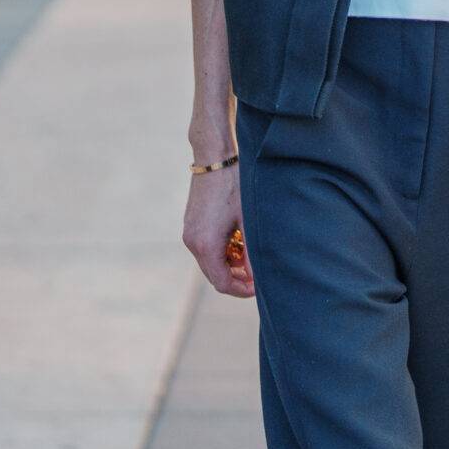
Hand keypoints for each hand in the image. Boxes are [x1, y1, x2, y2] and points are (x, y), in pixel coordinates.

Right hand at [182, 163, 254, 297]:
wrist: (214, 158)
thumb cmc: (235, 186)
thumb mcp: (248, 221)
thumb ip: (251, 252)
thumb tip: (257, 277)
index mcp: (206, 245)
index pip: (222, 283)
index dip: (242, 290)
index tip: (259, 286)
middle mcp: (192, 243)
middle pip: (215, 276)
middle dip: (237, 278)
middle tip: (258, 272)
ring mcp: (188, 233)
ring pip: (210, 262)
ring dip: (229, 264)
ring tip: (250, 252)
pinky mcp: (190, 225)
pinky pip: (205, 248)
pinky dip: (221, 251)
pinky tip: (237, 239)